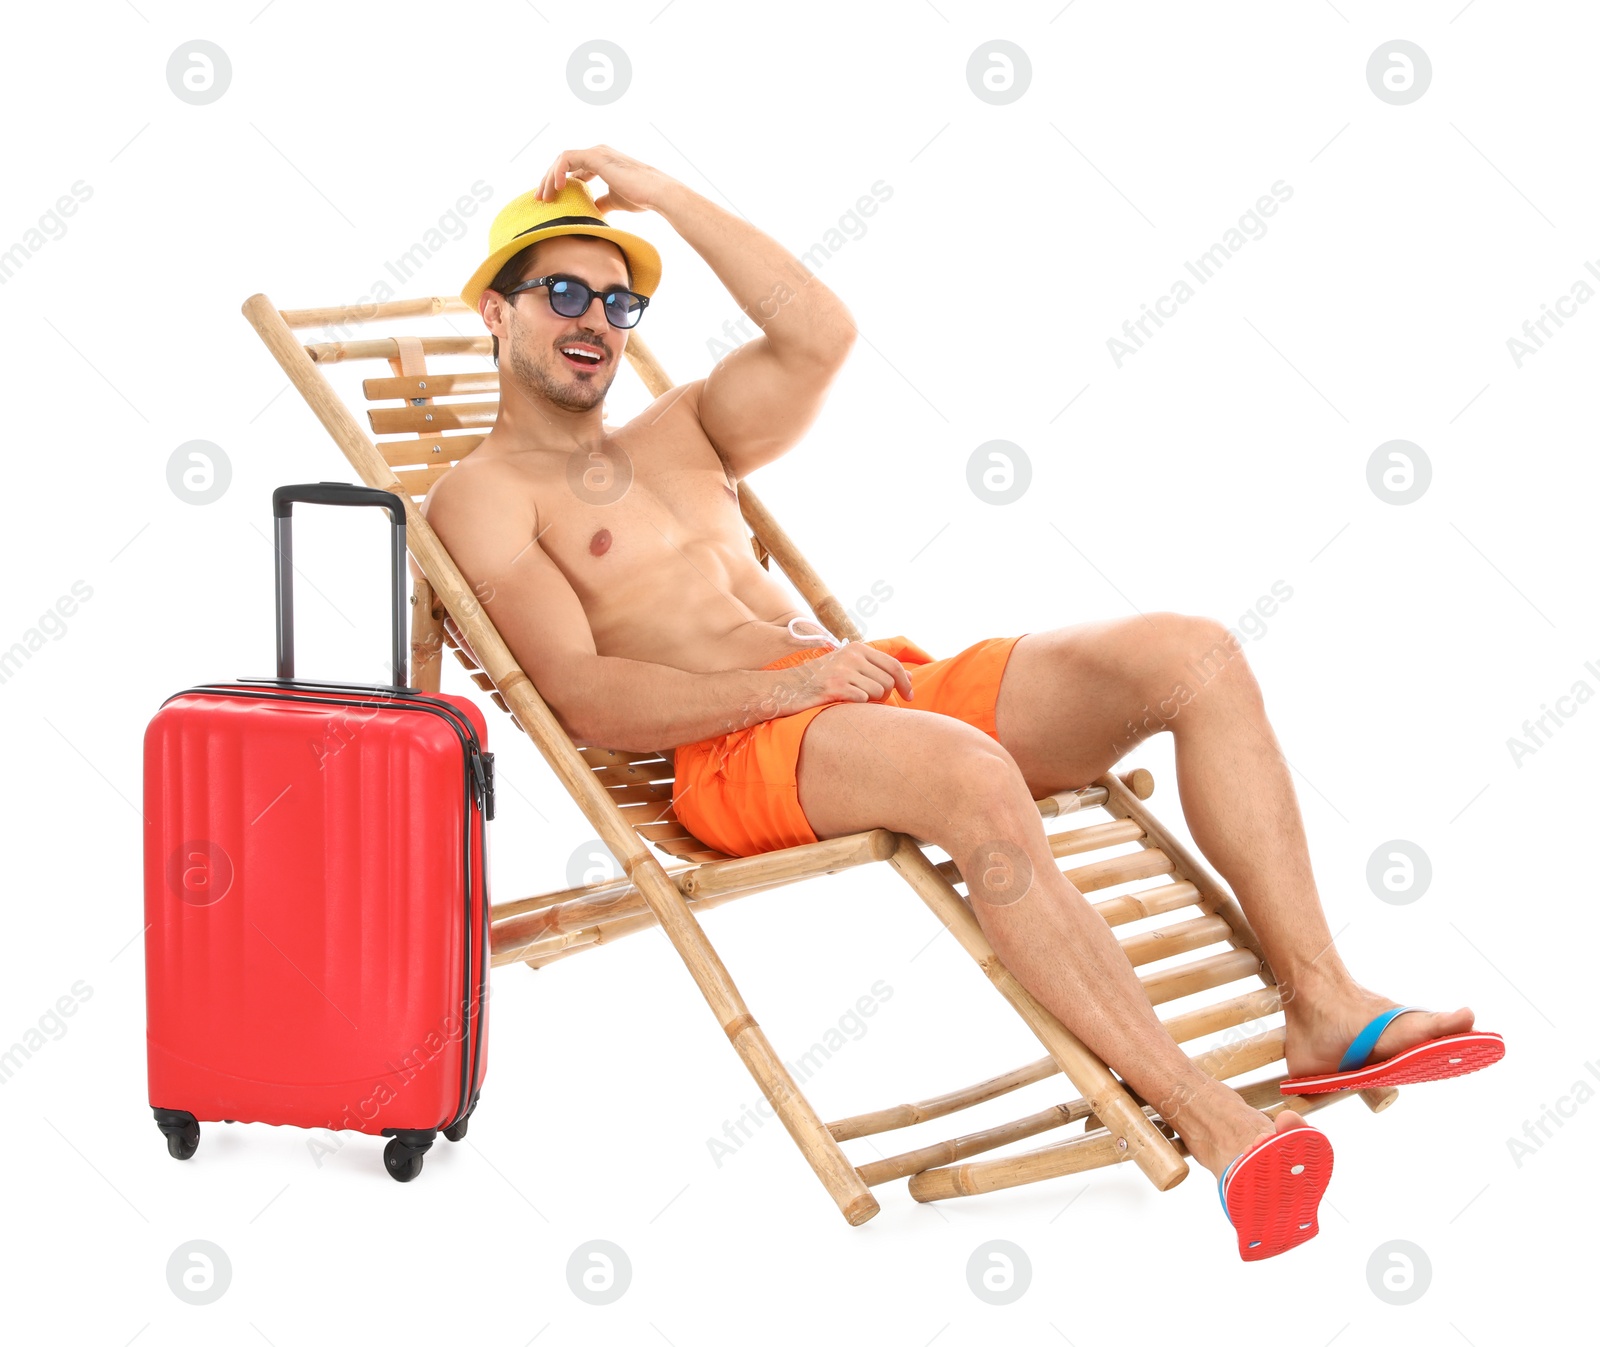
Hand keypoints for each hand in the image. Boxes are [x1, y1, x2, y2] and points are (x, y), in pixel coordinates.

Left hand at [536, 145, 678, 213]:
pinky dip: (558, 172)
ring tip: (545, 196)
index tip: (550, 201)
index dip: (559, 183)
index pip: (573, 169)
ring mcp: (597, 152)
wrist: (657, 193)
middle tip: (540, 199)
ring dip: (550, 177)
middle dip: (549, 180)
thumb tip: (592, 211)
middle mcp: (597, 153)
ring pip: (562, 160)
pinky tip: (558, 189)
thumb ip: (601, 202)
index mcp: (601, 162)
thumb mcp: (615, 200)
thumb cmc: (641, 197)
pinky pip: (567, 159)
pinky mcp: (596, 156)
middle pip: (564, 163)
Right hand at [779, 643, 913, 713]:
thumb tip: (909, 677)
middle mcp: (851, 656)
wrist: (786, 687)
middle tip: (872, 701)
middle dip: (886, 696)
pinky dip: (858, 705)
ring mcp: (842, 670)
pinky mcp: (834, 687)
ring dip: (872, 702)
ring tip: (854, 700)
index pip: (894, 664)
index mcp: (857, 648)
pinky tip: (844, 703)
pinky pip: (863, 700)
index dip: (906, 682)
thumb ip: (876, 668)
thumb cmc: (820, 680)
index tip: (909, 696)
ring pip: (878, 692)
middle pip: (889, 681)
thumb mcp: (848, 666)